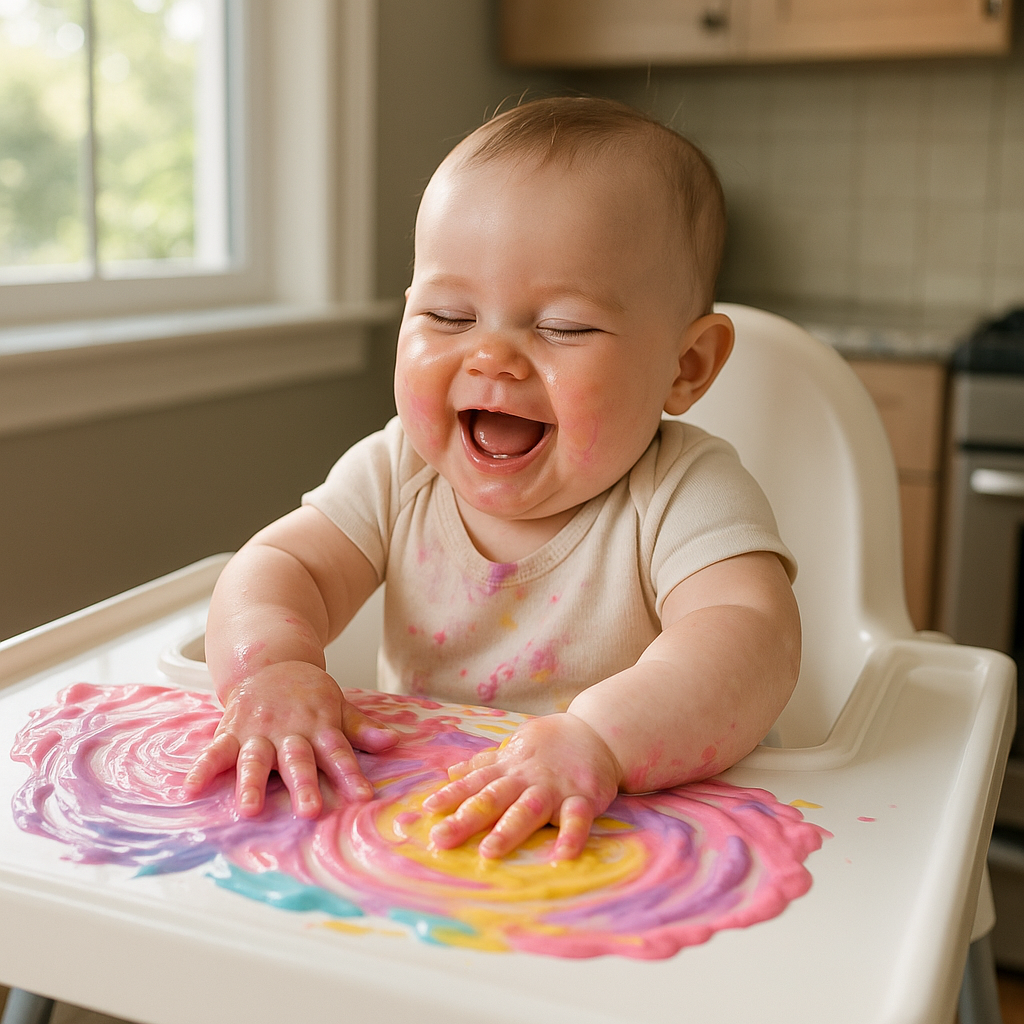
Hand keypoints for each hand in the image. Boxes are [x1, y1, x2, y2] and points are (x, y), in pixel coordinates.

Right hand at [183, 662, 397, 817]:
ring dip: (251, 783)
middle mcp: (288, 731)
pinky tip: (191, 789)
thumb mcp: (337, 706)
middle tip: (309, 811)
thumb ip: (361, 728)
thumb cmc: (307, 693)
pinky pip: (215, 751)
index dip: (349, 774)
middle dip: (303, 785)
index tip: (362, 797)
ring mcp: (258, 731)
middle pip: (297, 760)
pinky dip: (203, 769)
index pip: (338, 752)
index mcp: (318, 725)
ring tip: (249, 809)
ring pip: (255, 759)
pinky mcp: (231, 731)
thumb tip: (393, 742)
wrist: (268, 660)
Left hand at [422, 713, 621, 860]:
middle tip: (441, 838)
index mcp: (508, 770)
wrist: (597, 732)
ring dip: (509, 829)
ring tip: (489, 851)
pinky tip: (563, 855)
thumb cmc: (550, 745)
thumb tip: (450, 772)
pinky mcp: (583, 798)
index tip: (427, 810)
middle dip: (466, 818)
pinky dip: (571, 836)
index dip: (451, 796)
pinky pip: (577, 819)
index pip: (474, 783)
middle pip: (493, 799)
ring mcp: (554, 789)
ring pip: (528, 809)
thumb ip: (484, 764)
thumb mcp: (513, 749)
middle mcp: (526, 780)